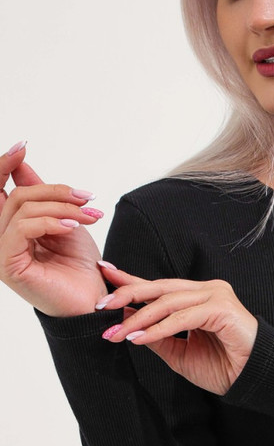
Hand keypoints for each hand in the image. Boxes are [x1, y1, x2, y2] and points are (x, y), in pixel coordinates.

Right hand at [0, 142, 106, 315]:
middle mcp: (0, 237)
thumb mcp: (63, 219)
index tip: (22, 146)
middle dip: (55, 191)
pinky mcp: (7, 264)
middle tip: (86, 198)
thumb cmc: (79, 265)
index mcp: (10, 226)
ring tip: (89, 216)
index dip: (4, 165)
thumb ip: (40, 193)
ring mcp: (1, 251)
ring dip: (62, 207)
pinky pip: (23, 228)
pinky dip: (51, 221)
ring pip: (22, 207)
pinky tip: (73, 226)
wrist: (93, 300)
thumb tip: (20, 161)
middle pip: (16, 195)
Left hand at [95, 264, 258, 394]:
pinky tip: (140, 338)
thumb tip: (127, 323)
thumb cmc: (223, 368)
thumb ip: (156, 336)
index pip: (157, 286)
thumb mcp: (179, 353)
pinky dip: (160, 328)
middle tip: (101, 306)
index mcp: (197, 297)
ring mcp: (216, 296)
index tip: (103, 273)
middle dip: (127, 295)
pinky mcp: (222, 308)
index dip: (129, 281)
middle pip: (159, 287)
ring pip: (168, 302)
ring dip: (139, 319)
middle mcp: (207, 290)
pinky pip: (183, 317)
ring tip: (117, 333)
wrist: (251, 382)